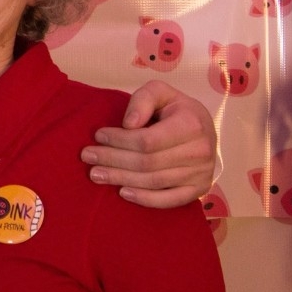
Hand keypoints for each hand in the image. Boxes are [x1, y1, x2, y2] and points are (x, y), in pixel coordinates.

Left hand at [81, 79, 215, 207]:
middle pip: (147, 162)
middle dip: (113, 159)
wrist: (204, 128)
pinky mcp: (199, 190)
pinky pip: (170, 200)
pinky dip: (146, 199)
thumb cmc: (176, 108)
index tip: (98, 136)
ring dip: (121, 179)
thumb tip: (128, 124)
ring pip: (154, 181)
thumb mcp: (160, 92)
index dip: (119, 140)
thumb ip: (143, 100)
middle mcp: (200, 152)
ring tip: (96, 174)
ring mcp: (201, 174)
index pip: (147, 140)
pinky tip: (123, 192)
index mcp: (191, 125)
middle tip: (87, 156)